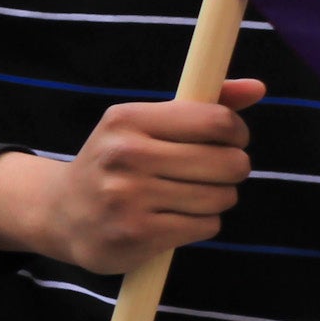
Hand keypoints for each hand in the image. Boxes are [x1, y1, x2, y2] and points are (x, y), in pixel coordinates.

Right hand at [0, 81, 262, 274]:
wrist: (62, 214)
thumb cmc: (118, 164)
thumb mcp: (145, 127)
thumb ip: (201, 107)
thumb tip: (257, 87)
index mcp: (127, 119)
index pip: (217, 121)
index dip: (236, 133)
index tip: (227, 141)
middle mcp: (124, 154)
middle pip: (228, 162)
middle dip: (231, 170)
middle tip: (210, 173)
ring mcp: (127, 196)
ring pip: (221, 197)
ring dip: (216, 200)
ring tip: (187, 198)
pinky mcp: (136, 233)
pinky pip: (206, 226)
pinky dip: (200, 225)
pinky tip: (173, 219)